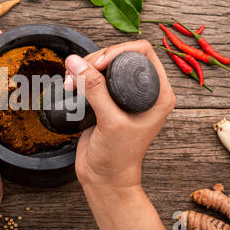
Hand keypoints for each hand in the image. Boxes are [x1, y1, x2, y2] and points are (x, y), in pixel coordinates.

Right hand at [65, 40, 175, 189]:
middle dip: (96, 60)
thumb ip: (94, 89)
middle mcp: (144, 91)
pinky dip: (81, 78)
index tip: (97, 64)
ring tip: (70, 82)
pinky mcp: (108, 101)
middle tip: (79, 74)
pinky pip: (94, 78)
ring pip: (104, 65)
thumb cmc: (118, 157)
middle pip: (120, 55)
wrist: (104, 178)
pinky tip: (70, 86)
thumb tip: (76, 62)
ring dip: (85, 69)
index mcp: (158, 93)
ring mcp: (124, 95)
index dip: (117, 52)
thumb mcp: (109, 121)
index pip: (142, 53)